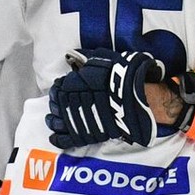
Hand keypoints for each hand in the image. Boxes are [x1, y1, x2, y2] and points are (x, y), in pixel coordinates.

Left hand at [46, 49, 165, 148]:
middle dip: (55, 104)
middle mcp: (75, 101)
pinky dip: (60, 139)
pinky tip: (55, 137)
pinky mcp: (89, 133)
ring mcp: (81, 119)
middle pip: (58, 104)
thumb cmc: (126, 76)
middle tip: (55, 104)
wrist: (141, 97)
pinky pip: (69, 139)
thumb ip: (88, 58)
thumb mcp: (107, 59)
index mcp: (76, 83)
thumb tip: (73, 54)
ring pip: (59, 122)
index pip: (60, 87)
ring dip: (54, 121)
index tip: (60, 88)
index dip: (59, 88)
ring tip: (52, 120)